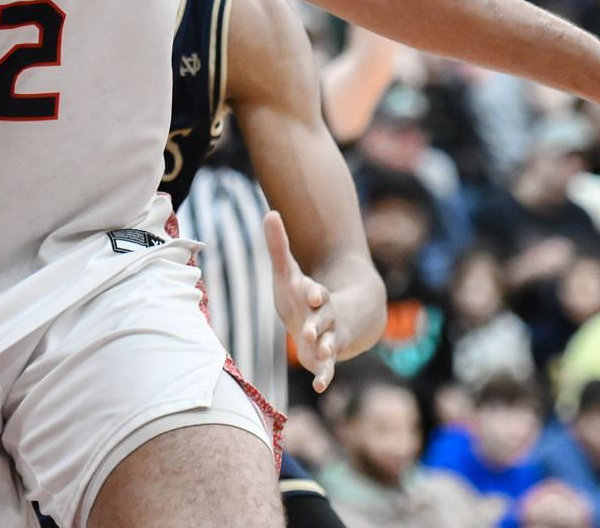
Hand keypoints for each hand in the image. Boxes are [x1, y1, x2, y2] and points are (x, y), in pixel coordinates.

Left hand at [264, 211, 339, 391]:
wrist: (323, 321)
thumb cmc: (300, 295)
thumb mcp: (287, 272)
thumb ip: (278, 245)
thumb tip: (270, 212)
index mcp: (316, 296)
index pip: (317, 293)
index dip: (314, 293)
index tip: (313, 293)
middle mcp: (325, 318)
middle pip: (324, 320)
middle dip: (319, 323)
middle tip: (310, 329)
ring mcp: (328, 338)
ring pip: (329, 344)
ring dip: (325, 348)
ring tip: (321, 353)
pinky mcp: (324, 358)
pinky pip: (328, 369)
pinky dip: (325, 376)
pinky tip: (321, 386)